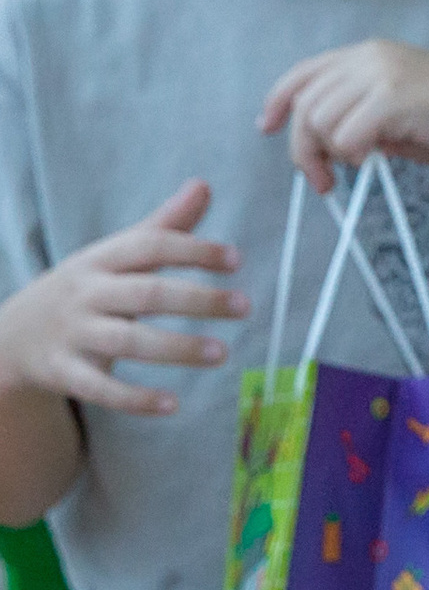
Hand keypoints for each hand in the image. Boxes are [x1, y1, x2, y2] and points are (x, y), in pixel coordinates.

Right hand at [0, 181, 247, 416]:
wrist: (12, 335)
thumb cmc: (85, 290)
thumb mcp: (115, 256)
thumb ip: (163, 228)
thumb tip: (204, 185)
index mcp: (101, 260)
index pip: (148, 247)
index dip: (191, 249)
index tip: (236, 258)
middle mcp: (86, 293)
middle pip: (144, 293)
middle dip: (196, 298)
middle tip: (244, 306)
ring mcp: (74, 333)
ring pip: (127, 341)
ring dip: (176, 348)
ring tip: (222, 353)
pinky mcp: (65, 372)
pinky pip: (101, 388)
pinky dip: (136, 398)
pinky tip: (174, 404)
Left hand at [259, 40, 428, 190]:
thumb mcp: (406, 116)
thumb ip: (368, 118)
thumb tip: (337, 143)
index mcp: (371, 55)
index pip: (305, 72)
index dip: (278, 101)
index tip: (268, 127)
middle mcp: (371, 57)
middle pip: (307, 102)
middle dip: (304, 147)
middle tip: (322, 181)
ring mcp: (384, 74)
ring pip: (322, 120)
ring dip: (330, 154)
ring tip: (355, 170)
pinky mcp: (397, 98)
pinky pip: (348, 134)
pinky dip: (353, 154)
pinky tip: (373, 162)